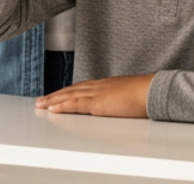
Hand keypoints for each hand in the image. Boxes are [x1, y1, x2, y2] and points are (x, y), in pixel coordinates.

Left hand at [36, 74, 152, 118]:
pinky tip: (52, 109)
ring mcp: (97, 93)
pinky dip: (61, 106)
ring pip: (69, 96)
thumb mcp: (131, 96)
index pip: (82, 87)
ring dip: (53, 100)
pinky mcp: (97, 103)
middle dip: (56, 95)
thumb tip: (124, 104)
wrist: (152, 91)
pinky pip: (74, 104)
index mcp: (107, 84)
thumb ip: (123, 99)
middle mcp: (99, 86)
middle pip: (71, 90)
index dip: (68, 91)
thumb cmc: (147, 94)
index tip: (59, 93)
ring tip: (40, 104)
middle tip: (41, 99)